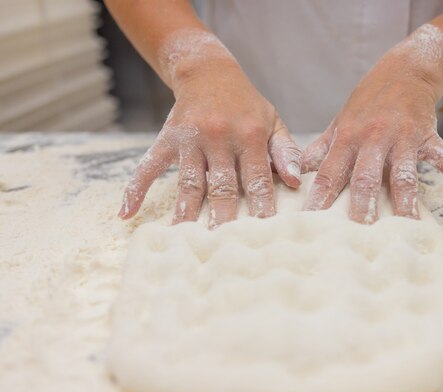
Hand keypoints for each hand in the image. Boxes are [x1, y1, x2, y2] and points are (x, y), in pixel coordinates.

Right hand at [118, 30, 301, 227]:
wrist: (208, 72)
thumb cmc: (246, 105)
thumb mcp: (273, 122)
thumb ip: (285, 152)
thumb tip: (296, 181)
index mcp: (250, 136)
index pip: (257, 180)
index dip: (261, 208)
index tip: (264, 234)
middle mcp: (220, 138)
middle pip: (222, 187)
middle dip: (223, 218)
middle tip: (223, 248)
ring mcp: (190, 140)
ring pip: (189, 183)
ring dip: (186, 213)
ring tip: (183, 241)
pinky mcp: (167, 139)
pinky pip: (148, 166)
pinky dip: (136, 189)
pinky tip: (126, 213)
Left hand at [302, 27, 442, 223]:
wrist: (404, 71)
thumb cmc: (366, 104)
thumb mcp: (338, 124)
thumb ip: (318, 151)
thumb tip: (293, 175)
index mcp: (348, 138)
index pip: (329, 172)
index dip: (319, 197)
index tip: (310, 222)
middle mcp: (374, 138)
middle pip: (366, 176)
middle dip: (363, 204)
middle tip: (359, 232)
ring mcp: (403, 137)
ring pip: (404, 173)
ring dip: (406, 200)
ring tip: (407, 227)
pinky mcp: (429, 135)